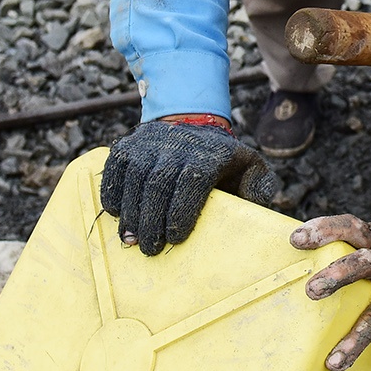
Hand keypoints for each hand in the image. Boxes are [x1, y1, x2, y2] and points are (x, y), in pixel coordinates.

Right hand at [100, 119, 278, 254]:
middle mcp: (175, 146)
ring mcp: (148, 144)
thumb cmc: (222, 158)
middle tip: (150, 249)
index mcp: (207, 155)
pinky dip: (112, 193)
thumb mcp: (250, 166)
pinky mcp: (128, 145)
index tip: (175, 239)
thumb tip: (253, 207)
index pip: (191, 183)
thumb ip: (259, 188)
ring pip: (134, 179)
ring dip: (130, 213)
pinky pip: (114, 169)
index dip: (181, 212)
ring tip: (131, 241)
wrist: (192, 121)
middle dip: (152, 221)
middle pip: (158, 184)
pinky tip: (117, 215)